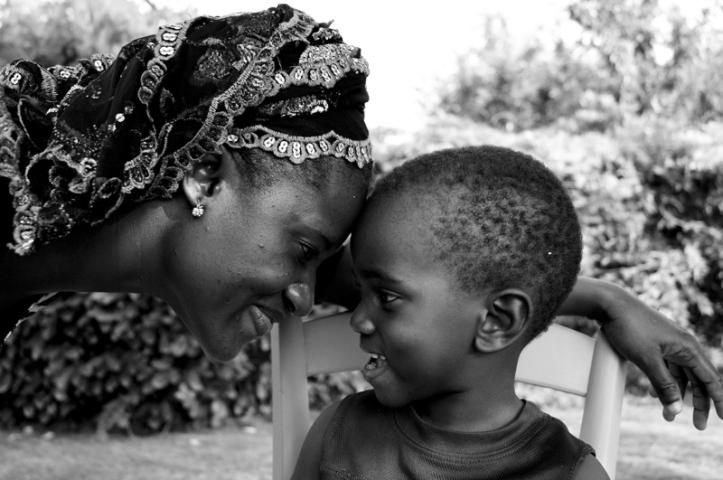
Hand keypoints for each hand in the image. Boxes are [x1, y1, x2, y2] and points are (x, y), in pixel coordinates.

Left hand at [596, 280, 722, 428]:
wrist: (610, 304)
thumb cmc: (630, 327)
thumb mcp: (647, 360)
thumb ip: (663, 385)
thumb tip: (676, 409)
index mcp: (688, 348)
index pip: (710, 379)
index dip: (718, 400)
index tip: (722, 418)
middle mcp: (683, 345)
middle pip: (697, 380)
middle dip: (698, 404)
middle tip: (697, 426)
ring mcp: (669, 344)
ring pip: (680, 375)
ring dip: (676, 395)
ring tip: (667, 415)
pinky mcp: (655, 343)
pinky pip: (666, 367)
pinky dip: (663, 382)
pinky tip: (653, 394)